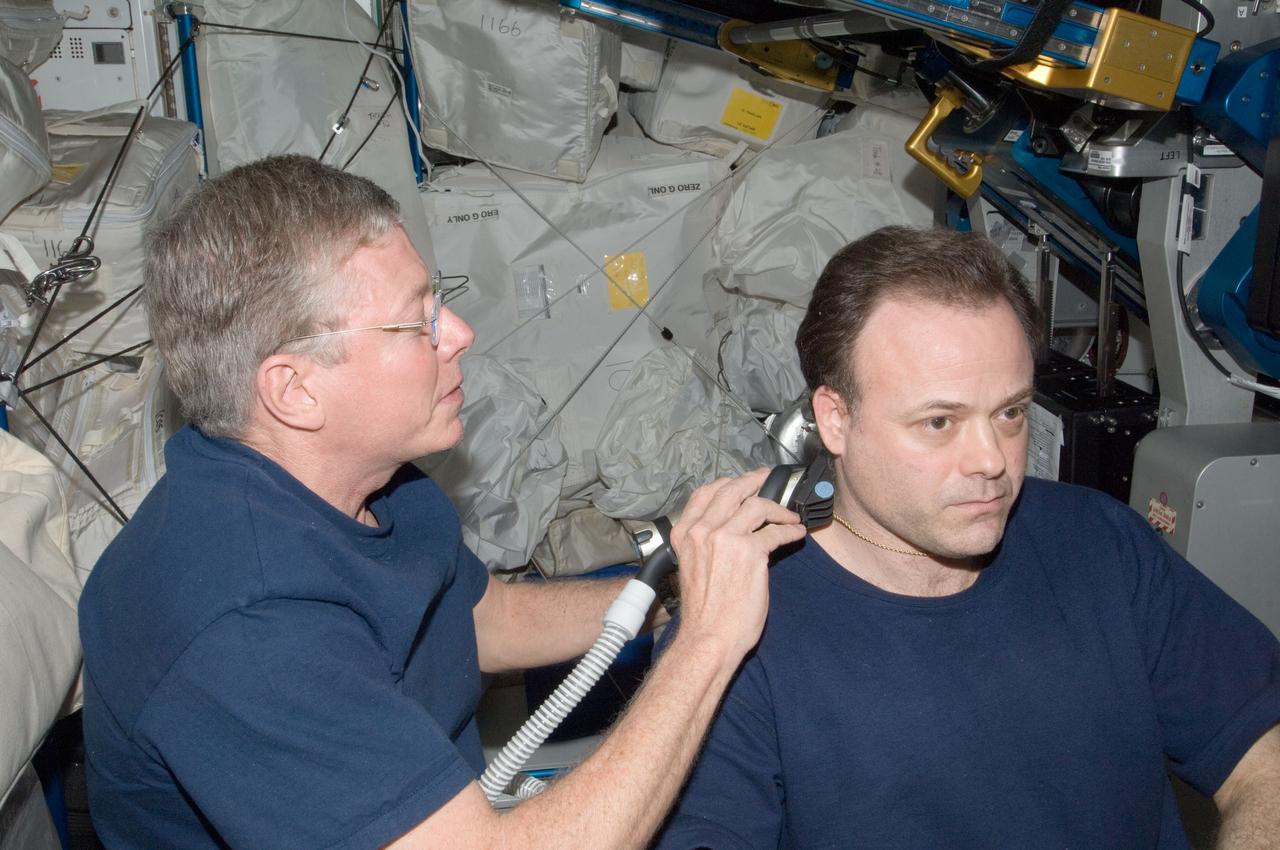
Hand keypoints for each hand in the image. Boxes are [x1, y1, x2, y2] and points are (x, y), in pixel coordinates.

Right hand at [668, 468, 806, 661]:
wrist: (709, 636)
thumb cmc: (703, 610)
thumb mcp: (692, 565)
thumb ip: (705, 542)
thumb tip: (731, 526)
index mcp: (684, 534)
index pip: (705, 494)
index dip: (728, 483)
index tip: (743, 481)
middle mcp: (702, 530)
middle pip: (732, 490)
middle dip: (754, 480)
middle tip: (768, 479)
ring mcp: (725, 538)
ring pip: (757, 505)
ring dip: (779, 509)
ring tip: (789, 516)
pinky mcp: (750, 552)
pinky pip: (776, 532)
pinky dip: (790, 531)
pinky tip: (796, 534)